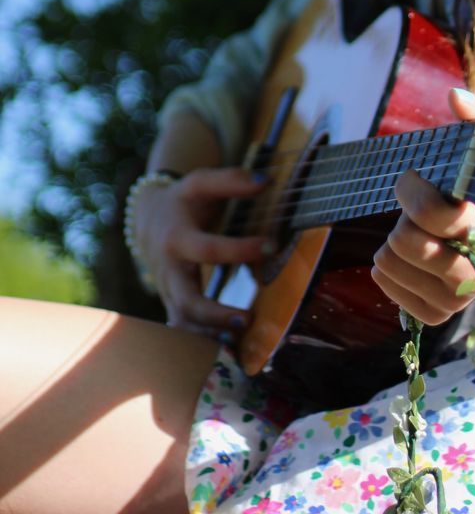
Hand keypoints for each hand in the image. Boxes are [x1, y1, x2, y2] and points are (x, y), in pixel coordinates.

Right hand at [132, 168, 271, 335]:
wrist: (148, 219)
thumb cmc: (184, 200)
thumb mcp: (200, 183)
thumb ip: (231, 180)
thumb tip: (265, 180)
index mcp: (177, 237)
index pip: (207, 248)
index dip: (238, 249)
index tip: (271, 245)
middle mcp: (169, 270)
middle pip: (187, 299)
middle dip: (215, 313)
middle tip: (248, 317)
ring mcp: (168, 292)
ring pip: (183, 323)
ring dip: (209, 335)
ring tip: (240, 340)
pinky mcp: (173, 305)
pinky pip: (184, 329)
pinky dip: (202, 344)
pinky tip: (229, 350)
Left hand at [371, 88, 474, 324]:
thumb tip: (455, 97)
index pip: (441, 217)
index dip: (413, 192)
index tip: (411, 175)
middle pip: (412, 246)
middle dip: (404, 218)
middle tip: (415, 208)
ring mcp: (466, 296)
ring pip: (398, 271)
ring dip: (392, 246)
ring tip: (409, 230)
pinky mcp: (447, 313)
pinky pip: (400, 304)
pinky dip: (388, 277)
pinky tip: (401, 258)